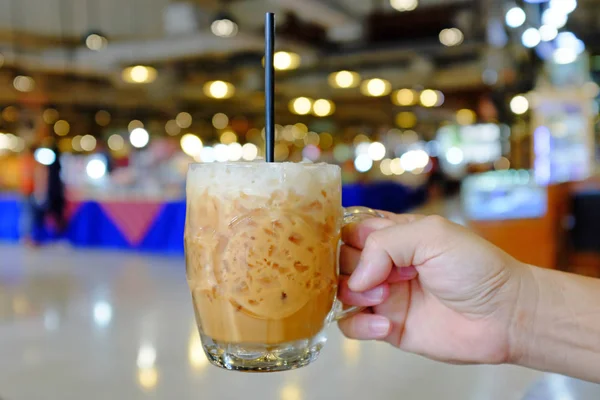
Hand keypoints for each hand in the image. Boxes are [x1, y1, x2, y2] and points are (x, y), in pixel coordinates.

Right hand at [337, 214, 529, 364]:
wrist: (504, 315)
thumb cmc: (477, 268)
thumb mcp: (433, 235)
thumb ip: (387, 243)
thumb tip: (357, 276)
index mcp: (396, 235)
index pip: (351, 229)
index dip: (344, 237)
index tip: (351, 245)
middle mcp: (386, 263)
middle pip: (341, 260)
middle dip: (351, 267)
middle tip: (378, 276)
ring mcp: (384, 295)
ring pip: (340, 292)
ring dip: (353, 295)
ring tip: (382, 298)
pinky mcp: (387, 326)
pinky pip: (352, 326)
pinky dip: (359, 326)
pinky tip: (385, 326)